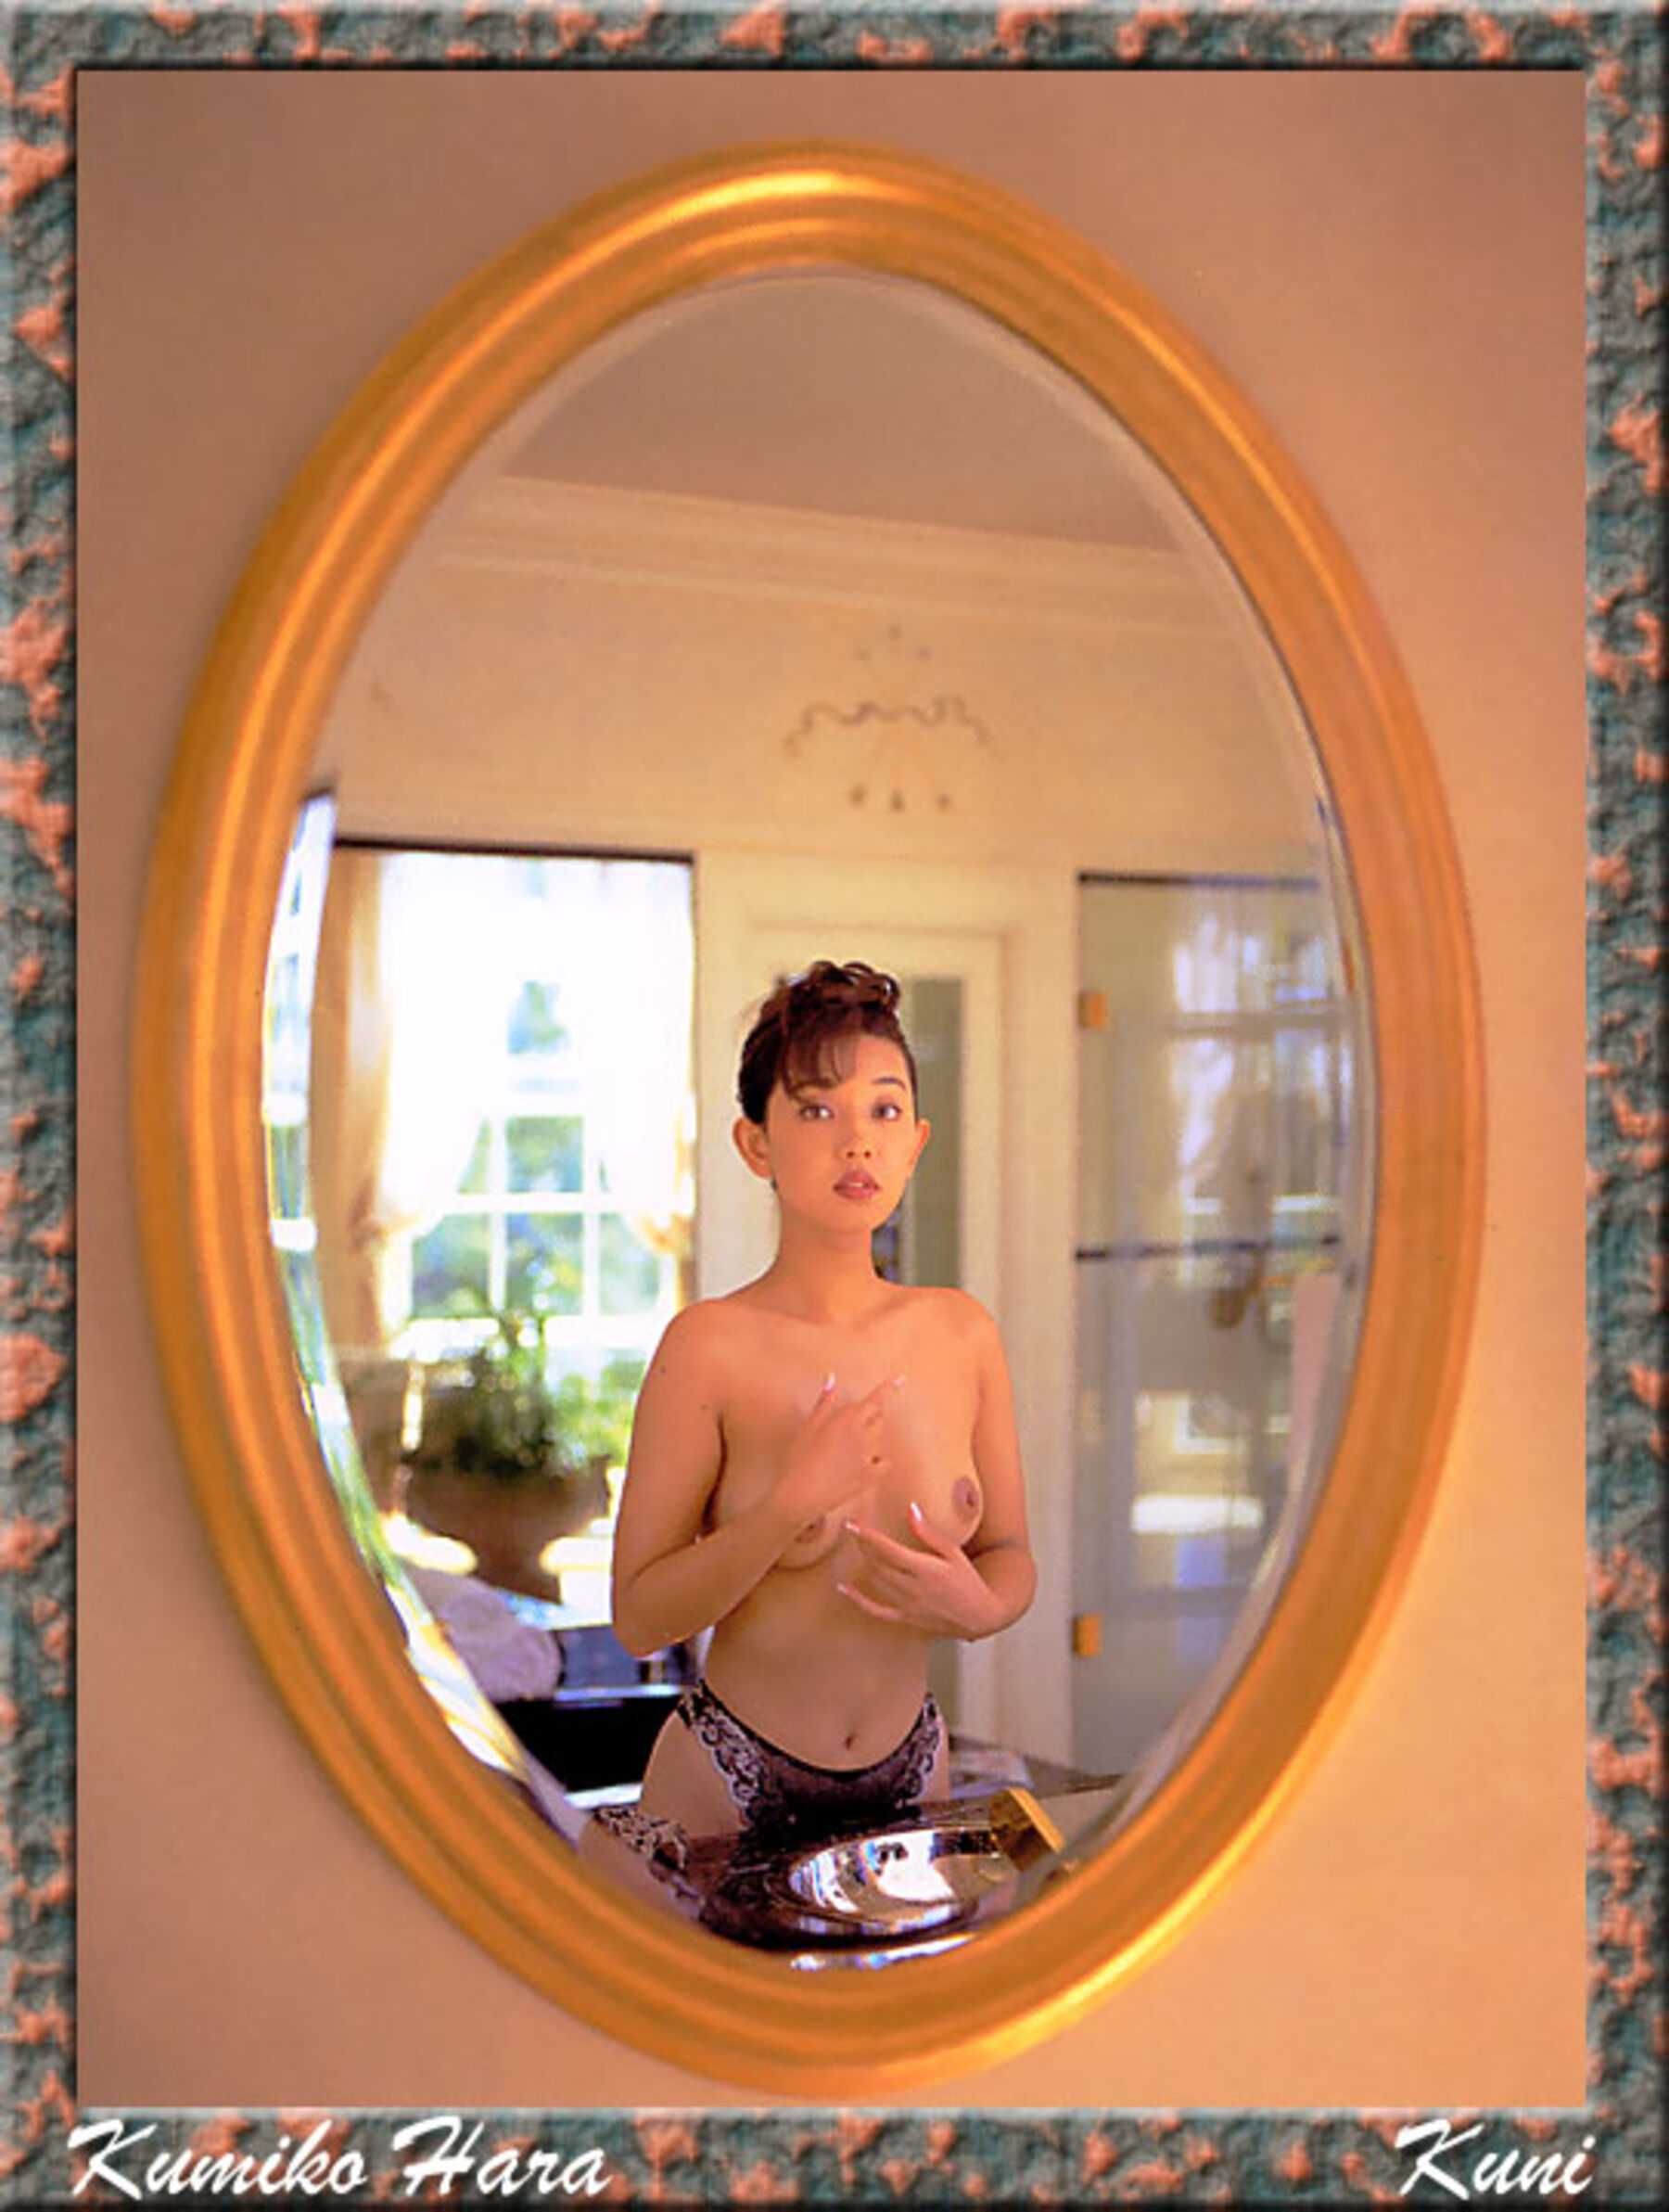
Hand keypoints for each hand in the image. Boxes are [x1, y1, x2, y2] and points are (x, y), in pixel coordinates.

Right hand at [774, 1373, 899, 1533]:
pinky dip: (878, 1462)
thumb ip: (824, 1401)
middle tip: (855, 1424)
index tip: (900, 1379)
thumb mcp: (809, 1425)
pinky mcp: (871, 1476)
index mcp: (848, 1418)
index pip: (875, 1400)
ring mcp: (869, 1456)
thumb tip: (831, 1378)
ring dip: (871, 1438)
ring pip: (880, 1440)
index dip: (889, 1389)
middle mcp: (864, 1434)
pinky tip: (865, 1465)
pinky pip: (883, 1464)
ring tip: (848, 1449)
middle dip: (872, 1416)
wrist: (802, 1493)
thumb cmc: (800, 1457)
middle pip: (879, 1418)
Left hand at [837, 1499, 1005, 1638]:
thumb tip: (911, 1510)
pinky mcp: (905, 1618)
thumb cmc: (969, 1582)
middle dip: (862, 1546)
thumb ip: (929, 1533)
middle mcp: (912, 1588)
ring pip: (876, 1582)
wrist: (979, 1616)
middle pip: (877, 1564)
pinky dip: (858, 1599)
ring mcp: (907, 1605)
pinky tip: (843, 1588)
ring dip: (863, 1563)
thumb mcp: (954, 1553)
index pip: (888, 1550)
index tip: (853, 1523)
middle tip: (853, 1529)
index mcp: (925, 1570)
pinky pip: (876, 1610)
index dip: (868, 1536)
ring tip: (855, 1547)